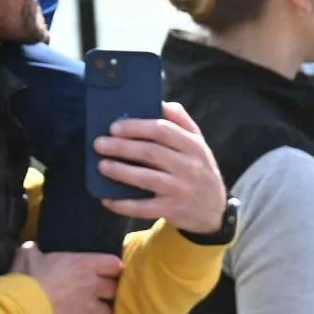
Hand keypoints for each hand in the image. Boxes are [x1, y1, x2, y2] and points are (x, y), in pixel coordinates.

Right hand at [14, 243, 122, 313]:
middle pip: (114, 290)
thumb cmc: (27, 276)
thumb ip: (34, 251)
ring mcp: (88, 309)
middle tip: (104, 295)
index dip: (113, 268)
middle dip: (110, 293)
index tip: (110, 271)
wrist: (23, 306)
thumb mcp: (28, 255)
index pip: (112, 264)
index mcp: (83, 265)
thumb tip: (32, 248)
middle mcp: (91, 286)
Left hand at [92, 101, 227, 233]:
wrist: (213, 211)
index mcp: (194, 146)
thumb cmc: (199, 170)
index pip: (163, 130)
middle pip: (151, 152)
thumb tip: (159, 102)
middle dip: (121, 147)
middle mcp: (190, 167)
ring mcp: (181, 190)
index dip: (136, 127)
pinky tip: (107, 199)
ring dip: (120, 171)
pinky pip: (144, 207)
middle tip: (99, 144)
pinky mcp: (173, 210)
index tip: (114, 127)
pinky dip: (123, 204)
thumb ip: (181, 121)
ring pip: (147, 178)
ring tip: (101, 165)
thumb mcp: (198, 144)